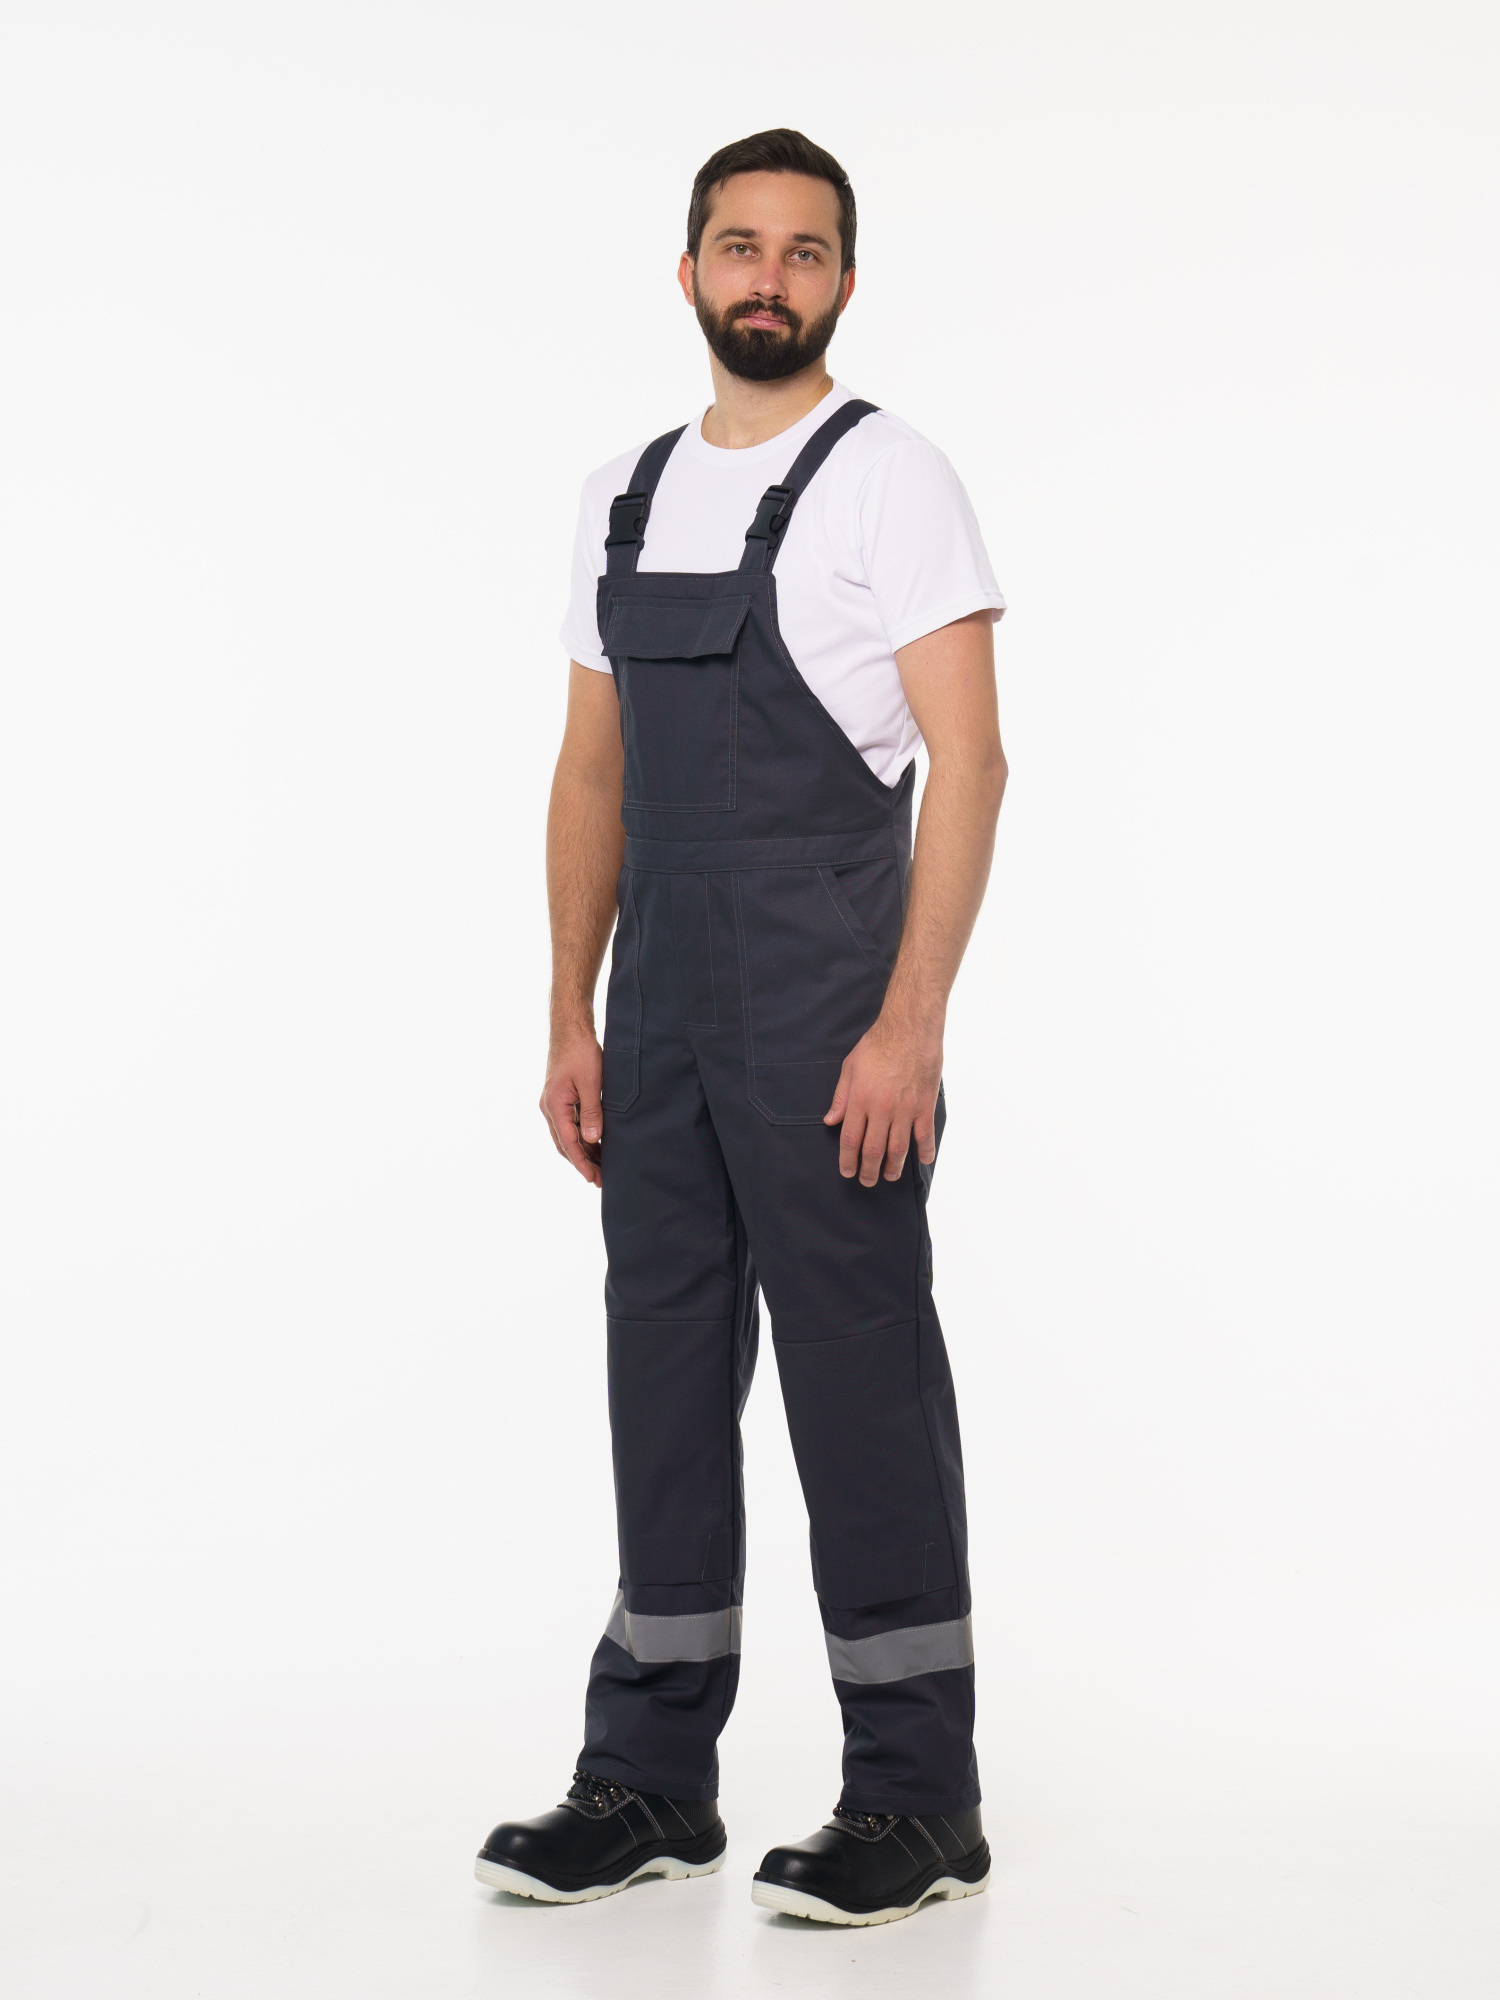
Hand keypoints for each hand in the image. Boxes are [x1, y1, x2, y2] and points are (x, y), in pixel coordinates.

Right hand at [540, 1028, 604, 1186]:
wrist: (570, 1028)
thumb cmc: (580, 1051)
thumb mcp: (590, 1082)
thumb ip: (592, 1111)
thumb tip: (592, 1140)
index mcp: (554, 1106)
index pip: (568, 1143)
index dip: (581, 1163)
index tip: (592, 1179)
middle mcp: (549, 1107)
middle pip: (564, 1144)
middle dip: (581, 1163)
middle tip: (599, 1180)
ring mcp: (553, 1103)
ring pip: (567, 1135)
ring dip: (582, 1151)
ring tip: (601, 1166)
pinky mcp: (560, 1097)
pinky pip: (570, 1123)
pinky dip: (582, 1136)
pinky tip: (596, 1143)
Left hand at [824, 1010, 942, 1186]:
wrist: (910, 1029)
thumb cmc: (877, 1044)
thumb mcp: (850, 1067)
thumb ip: (841, 1097)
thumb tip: (830, 1121)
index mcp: (860, 1099)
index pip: (850, 1139)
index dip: (848, 1160)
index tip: (847, 1171)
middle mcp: (881, 1109)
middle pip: (873, 1149)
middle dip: (868, 1170)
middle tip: (867, 1181)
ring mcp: (905, 1109)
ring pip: (898, 1148)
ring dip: (893, 1166)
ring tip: (890, 1176)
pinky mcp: (924, 1105)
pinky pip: (925, 1134)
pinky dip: (925, 1150)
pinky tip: (923, 1160)